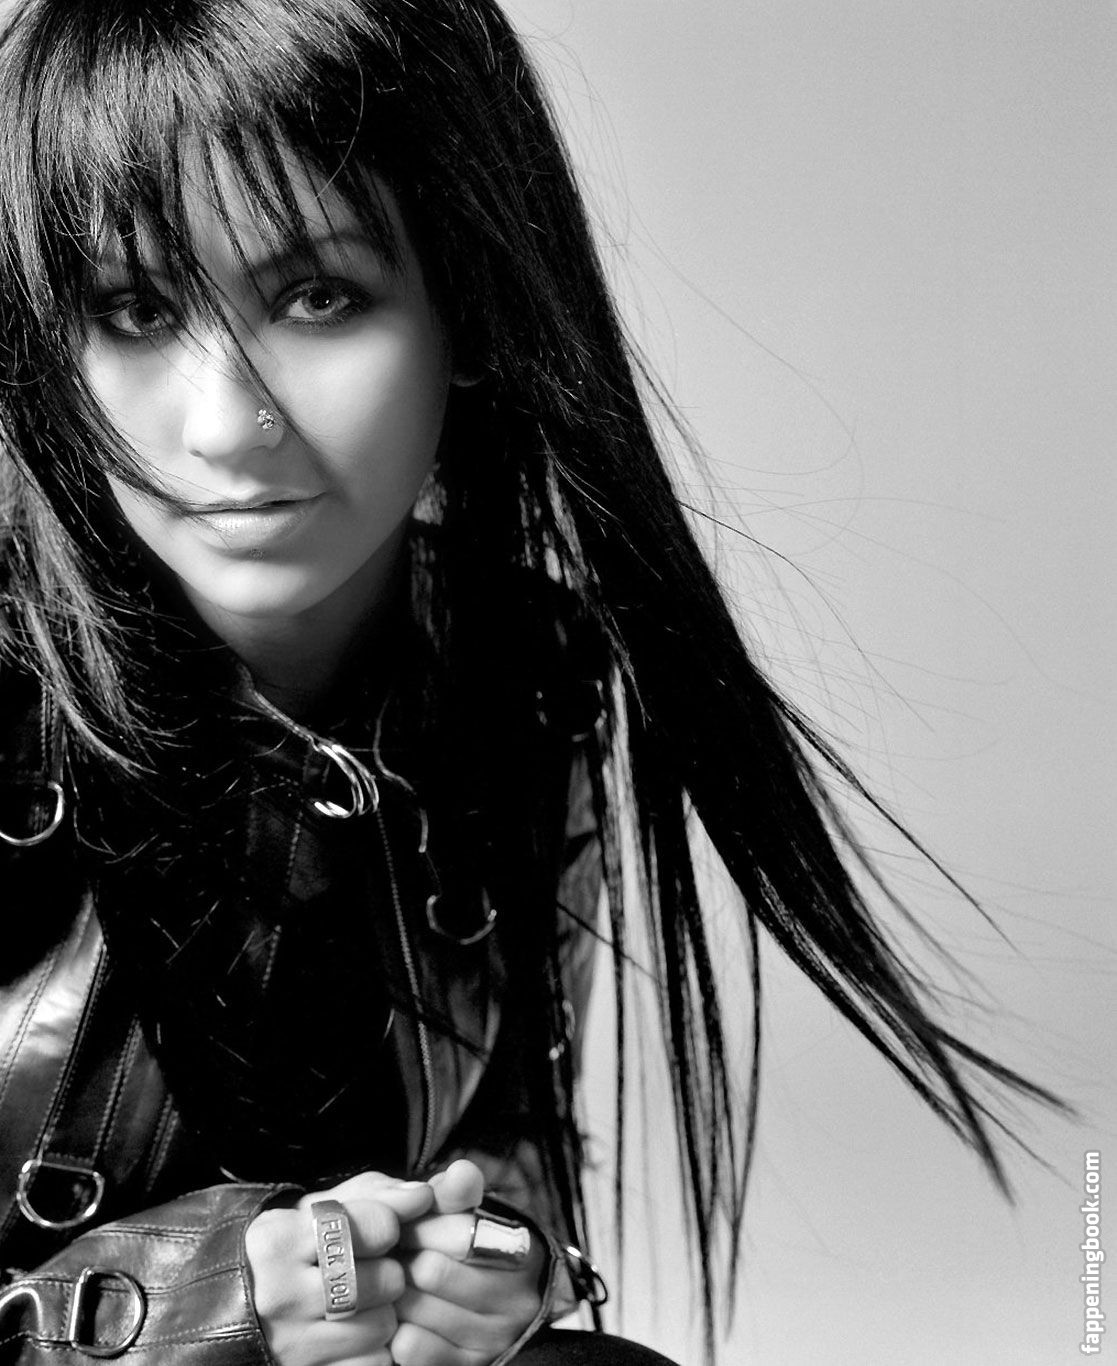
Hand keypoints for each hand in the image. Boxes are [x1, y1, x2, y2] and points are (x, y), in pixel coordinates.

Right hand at [246, 1170, 433, 1365]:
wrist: (231, 1309)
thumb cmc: (289, 1248)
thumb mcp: (318, 1208)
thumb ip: (374, 1195)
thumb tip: (422, 1196)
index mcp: (279, 1240)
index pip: (378, 1226)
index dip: (387, 1227)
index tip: (375, 1232)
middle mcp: (280, 1294)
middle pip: (386, 1280)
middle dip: (386, 1273)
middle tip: (366, 1270)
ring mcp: (290, 1344)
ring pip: (383, 1326)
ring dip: (381, 1313)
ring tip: (358, 1302)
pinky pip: (374, 1362)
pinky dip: (372, 1349)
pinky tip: (351, 1333)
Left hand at [391, 1159, 547, 1365]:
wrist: (484, 1297)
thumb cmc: (465, 1244)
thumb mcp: (466, 1212)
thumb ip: (458, 1192)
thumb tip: (461, 1172)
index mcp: (520, 1250)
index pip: (459, 1233)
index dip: (422, 1225)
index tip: (405, 1223)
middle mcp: (517, 1300)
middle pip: (432, 1271)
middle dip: (403, 1257)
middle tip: (390, 1251)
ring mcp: (494, 1339)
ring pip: (418, 1309)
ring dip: (393, 1292)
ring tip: (391, 1280)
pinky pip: (413, 1347)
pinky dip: (395, 1329)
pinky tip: (398, 1315)